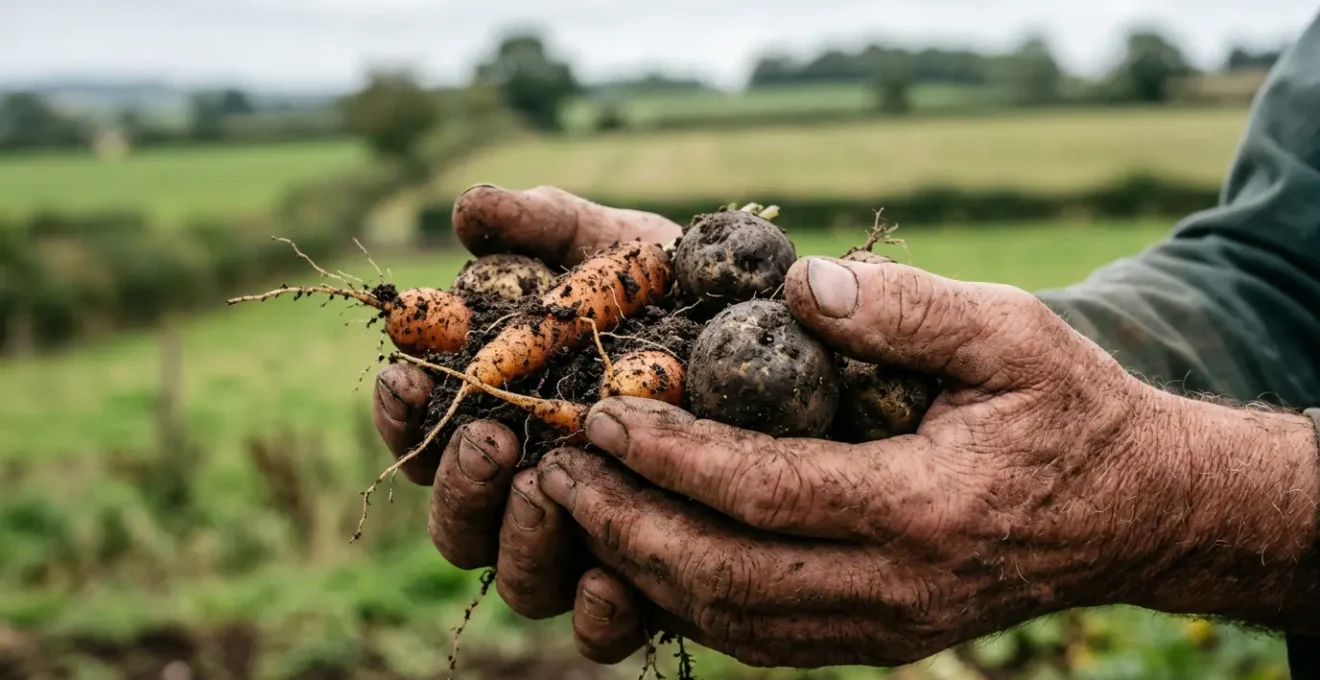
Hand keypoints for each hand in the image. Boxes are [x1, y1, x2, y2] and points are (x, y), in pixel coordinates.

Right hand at [371, 185, 679, 661]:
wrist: (783, 348)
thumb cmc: (684, 296)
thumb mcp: (617, 249)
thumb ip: (544, 228)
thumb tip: (467, 207)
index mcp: (503, 418)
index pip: (425, 433)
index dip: (403, 412)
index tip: (408, 374)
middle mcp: (530, 492)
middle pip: (456, 522)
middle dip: (460, 482)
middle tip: (488, 432)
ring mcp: (587, 545)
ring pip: (518, 580)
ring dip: (515, 538)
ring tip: (545, 484)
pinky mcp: (648, 587)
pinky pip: (600, 631)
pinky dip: (595, 615)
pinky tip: (610, 579)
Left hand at [533, 256, 1319, 666]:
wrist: (1131, 513)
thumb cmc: (1070, 409)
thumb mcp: (1011, 333)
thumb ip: (908, 310)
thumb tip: (799, 284)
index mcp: (922, 509)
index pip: (762, 492)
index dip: (669, 456)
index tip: (602, 410)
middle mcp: (895, 588)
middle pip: (723, 575)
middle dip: (626, 522)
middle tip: (558, 467)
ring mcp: (883, 627)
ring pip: (731, 620)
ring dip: (642, 569)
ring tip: (579, 507)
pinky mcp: (875, 638)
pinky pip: (760, 636)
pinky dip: (689, 600)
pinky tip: (644, 554)